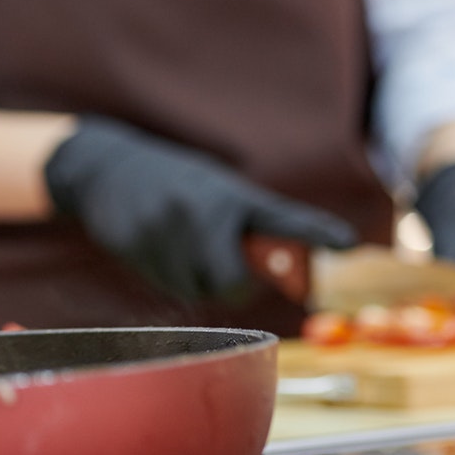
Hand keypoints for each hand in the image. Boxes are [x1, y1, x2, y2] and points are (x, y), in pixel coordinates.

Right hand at [43, 117, 358, 302]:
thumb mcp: (214, 190)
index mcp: (231, 195)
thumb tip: (276, 274)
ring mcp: (167, 227)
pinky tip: (158, 248)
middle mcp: (202, 209)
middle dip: (235, 285)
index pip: (281, 215)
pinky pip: (167, 284)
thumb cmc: (173, 183)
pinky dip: (169, 276)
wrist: (105, 166)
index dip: (315, 230)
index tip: (348, 240)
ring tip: (182, 248)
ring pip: (198, 288)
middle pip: (234, 281)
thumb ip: (245, 226)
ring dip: (197, 281)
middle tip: (227, 272)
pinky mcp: (136, 243)